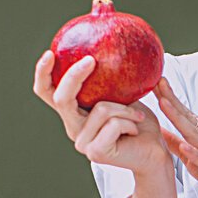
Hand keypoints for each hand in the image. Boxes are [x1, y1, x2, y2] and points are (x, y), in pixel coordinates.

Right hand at [33, 51, 168, 175]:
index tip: (50, 53)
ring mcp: (82, 142)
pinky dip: (130, 121)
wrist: (154, 155)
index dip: (42, 73)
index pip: (48, 92)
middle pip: (62, 98)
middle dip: (75, 76)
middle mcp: (73, 128)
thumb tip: (109, 42)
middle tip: (91, 60)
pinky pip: (113, 123)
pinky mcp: (95, 152)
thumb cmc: (140, 124)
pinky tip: (135, 129)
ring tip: (138, 116)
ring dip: (126, 108)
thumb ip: (111, 77)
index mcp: (74, 113)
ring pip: (100, 109)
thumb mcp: (125, 94)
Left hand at [155, 78, 197, 197]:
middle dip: (172, 100)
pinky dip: (196, 153)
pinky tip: (185, 146)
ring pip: (196, 134)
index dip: (170, 98)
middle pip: (188, 117)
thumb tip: (159, 131)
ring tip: (164, 104)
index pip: (185, 113)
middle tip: (157, 82)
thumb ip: (178, 145)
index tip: (155, 83)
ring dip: (179, 118)